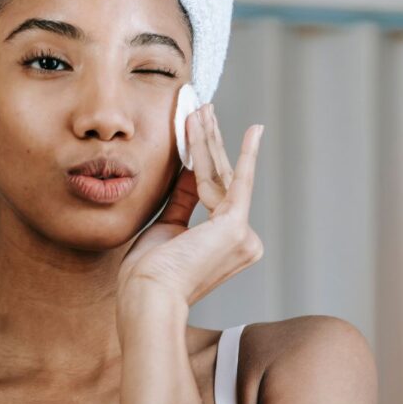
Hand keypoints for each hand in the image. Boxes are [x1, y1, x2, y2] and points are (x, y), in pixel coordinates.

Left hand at [118, 104, 264, 311]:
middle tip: (203, 109)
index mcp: (227, 245)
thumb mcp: (166, 227)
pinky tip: (255, 131)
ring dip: (209, 139)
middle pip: (222, 180)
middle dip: (209, 142)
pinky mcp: (237, 226)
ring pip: (223, 175)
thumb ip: (184, 199)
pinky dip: (245, 153)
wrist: (147, 296)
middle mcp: (244, 242)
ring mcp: (244, 235)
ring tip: (202, 108)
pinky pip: (238, 180)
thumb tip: (193, 169)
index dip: (204, 160)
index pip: (215, 193)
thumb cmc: (149, 273)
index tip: (199, 133)